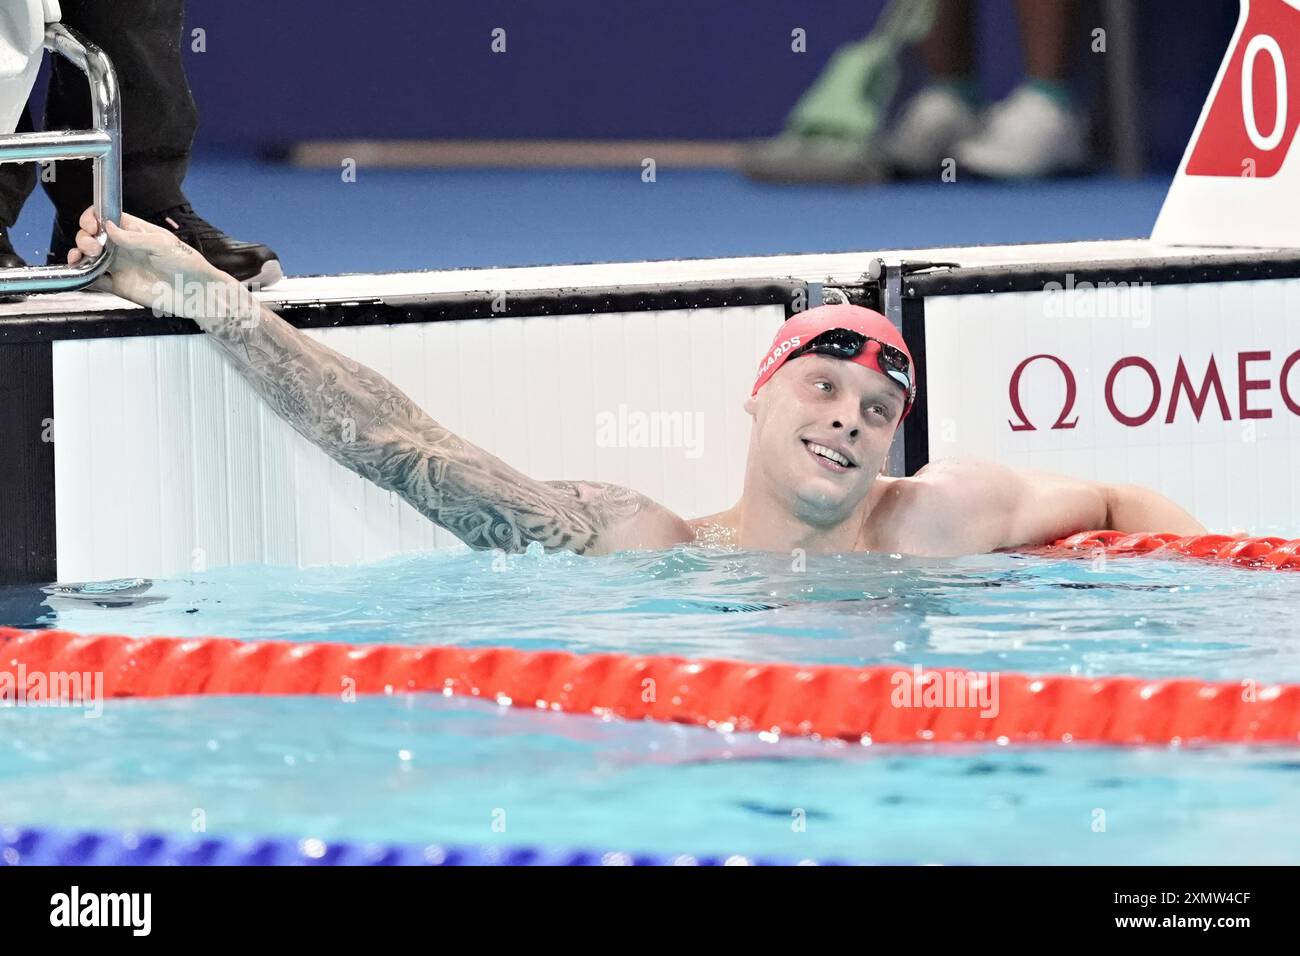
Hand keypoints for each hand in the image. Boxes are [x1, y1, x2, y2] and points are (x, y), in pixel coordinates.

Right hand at [68, 207, 217, 310]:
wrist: (195, 293)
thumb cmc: (186, 264)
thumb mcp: (162, 244)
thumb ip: (133, 237)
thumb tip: (108, 226)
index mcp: (134, 231)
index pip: (106, 218)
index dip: (93, 218)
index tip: (91, 225)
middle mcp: (124, 247)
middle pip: (92, 236)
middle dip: (84, 237)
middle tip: (91, 246)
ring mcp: (119, 266)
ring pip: (89, 257)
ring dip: (78, 254)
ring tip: (80, 257)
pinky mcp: (119, 286)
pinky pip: (95, 280)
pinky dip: (83, 276)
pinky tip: (80, 273)